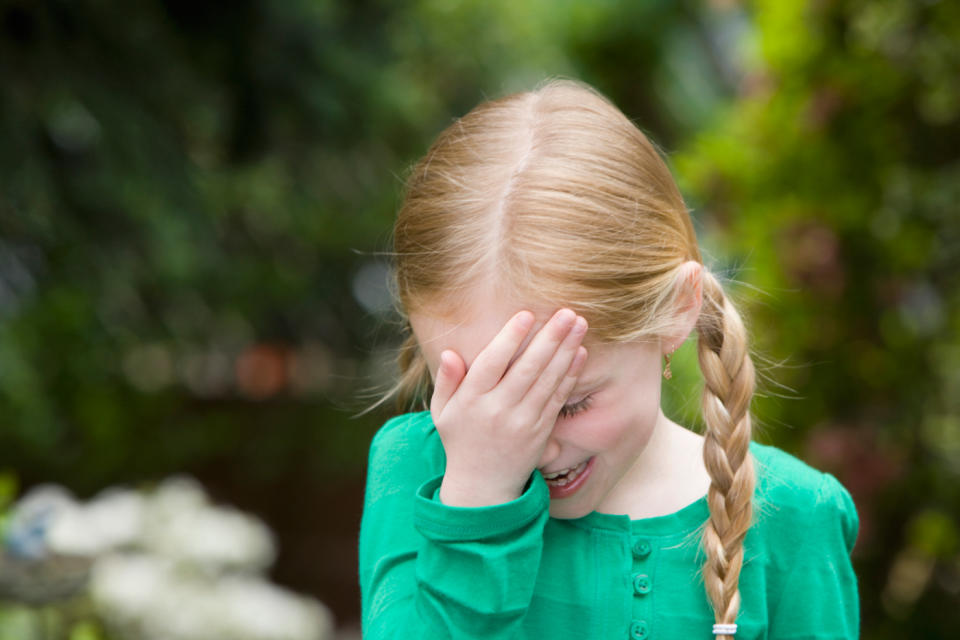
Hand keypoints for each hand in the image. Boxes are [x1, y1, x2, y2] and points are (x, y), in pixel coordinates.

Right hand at [430, 308, 588, 506]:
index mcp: (472, 401)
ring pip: (547, 380)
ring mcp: (522, 422)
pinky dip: (570, 375)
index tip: (526, 314)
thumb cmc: (461, 439)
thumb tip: (450, 353)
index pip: (492, 363)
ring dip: (566, 350)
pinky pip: (557, 398)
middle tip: (567, 312)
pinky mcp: (541, 432)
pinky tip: (579, 353)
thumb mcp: (443, 411)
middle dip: (550, 337)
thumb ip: (446, 381)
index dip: (510, 338)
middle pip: (527, 368)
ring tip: (578, 324)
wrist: (482, 487)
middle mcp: (498, 410)